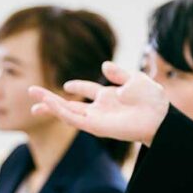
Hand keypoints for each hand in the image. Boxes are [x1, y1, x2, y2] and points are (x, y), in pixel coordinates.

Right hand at [29, 61, 169, 145]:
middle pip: (70, 104)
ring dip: (49, 104)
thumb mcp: (135, 79)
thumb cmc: (152, 99)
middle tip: (32, 92)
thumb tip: (104, 65)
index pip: (88, 91)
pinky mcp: (95, 126)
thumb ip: (118, 73)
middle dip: (51, 100)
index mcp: (109, 97)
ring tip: (33, 96)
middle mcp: (100, 108)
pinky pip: (73, 118)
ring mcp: (96, 118)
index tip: (67, 85)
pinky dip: (60, 111)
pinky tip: (49, 102)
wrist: (160, 115)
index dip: (77, 87)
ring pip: (66, 112)